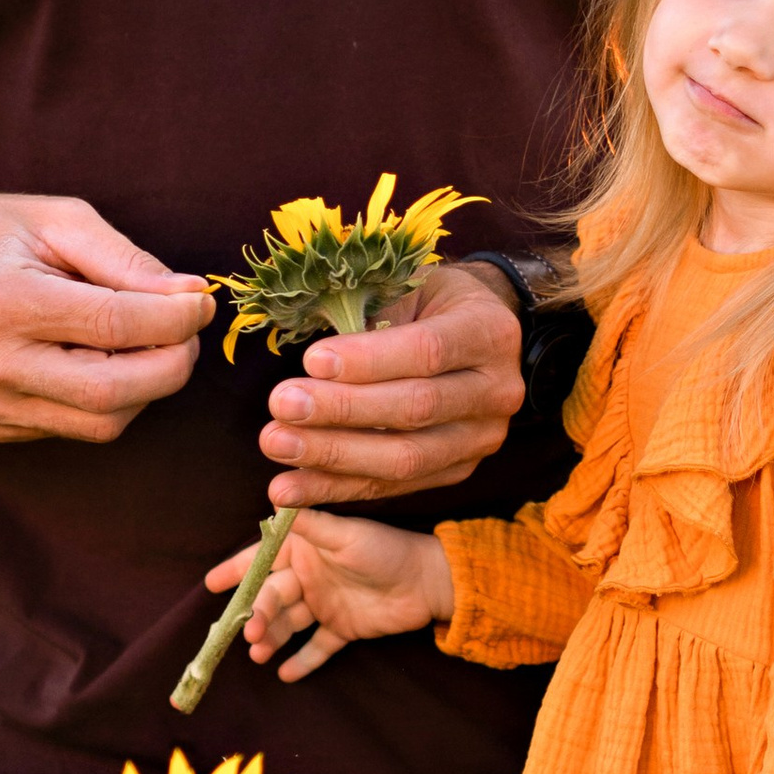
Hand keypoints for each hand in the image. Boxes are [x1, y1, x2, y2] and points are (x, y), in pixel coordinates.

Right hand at [0, 193, 212, 445]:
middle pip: (114, 392)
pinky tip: (99, 357)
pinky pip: (77, 427)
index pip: (114, 325)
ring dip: (147, 387)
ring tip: (146, 340)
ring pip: (103, 422)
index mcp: (2, 302)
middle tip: (188, 330)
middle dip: (172, 363)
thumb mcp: (55, 219)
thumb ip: (126, 260)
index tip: (202, 301)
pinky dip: (110, 399)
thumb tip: (191, 295)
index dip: (176, 318)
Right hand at [209, 509, 453, 682]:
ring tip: (259, 654)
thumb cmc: (387, 550)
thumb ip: (309, 524)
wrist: (429, 582)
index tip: (211, 585)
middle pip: (272, 597)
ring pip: (289, 624)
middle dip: (256, 614)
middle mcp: (310, 576)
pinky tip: (286, 674)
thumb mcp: (346, 535)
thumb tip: (274, 497)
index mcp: (306, 550)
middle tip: (248, 633)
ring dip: (272, 639)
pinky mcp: (343, 629)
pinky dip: (303, 661)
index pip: (262, 560)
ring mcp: (325, 604)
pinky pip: (318, 647)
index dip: (236, 572)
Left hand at [259, 263, 525, 508]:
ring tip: (276, 445)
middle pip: (416, 409)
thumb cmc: (428, 302)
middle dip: (342, 411)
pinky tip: (288, 487)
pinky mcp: (457, 470)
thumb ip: (370, 314)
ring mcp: (481, 437)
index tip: (311, 360)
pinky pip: (393, 486)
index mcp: (489, 332)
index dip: (369, 360)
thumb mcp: (407, 286)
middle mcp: (497, 390)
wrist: (472, 333)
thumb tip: (311, 358)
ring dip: (333, 456)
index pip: (428, 351)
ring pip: (406, 459)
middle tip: (282, 405)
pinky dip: (336, 488)